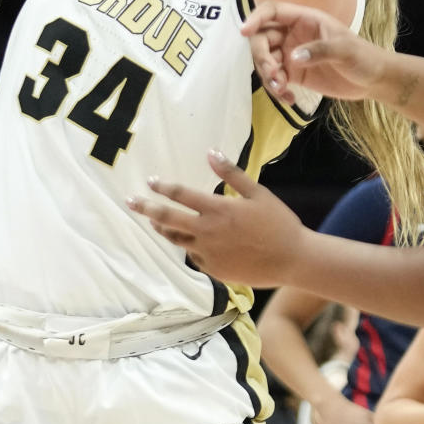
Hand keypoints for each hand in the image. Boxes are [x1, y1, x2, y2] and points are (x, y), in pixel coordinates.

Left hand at [127, 151, 301, 286]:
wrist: (294, 260)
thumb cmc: (279, 222)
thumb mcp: (258, 193)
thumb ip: (232, 173)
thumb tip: (211, 152)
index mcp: (218, 210)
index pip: (181, 195)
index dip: (162, 187)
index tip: (149, 181)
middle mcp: (207, 233)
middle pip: (167, 220)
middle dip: (146, 209)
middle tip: (130, 202)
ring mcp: (208, 254)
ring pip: (177, 240)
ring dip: (164, 230)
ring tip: (156, 223)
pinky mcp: (214, 270)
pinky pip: (195, 257)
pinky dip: (191, 247)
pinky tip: (194, 242)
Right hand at [243, 0, 385, 103]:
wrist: (374, 80)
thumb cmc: (364, 57)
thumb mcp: (346, 51)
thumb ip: (320, 51)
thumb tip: (293, 57)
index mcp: (305, 19)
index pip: (273, 11)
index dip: (256, 18)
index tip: (245, 32)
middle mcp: (294, 34)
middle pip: (262, 38)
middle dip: (261, 56)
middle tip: (272, 73)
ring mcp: (292, 54)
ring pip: (265, 61)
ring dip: (267, 76)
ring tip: (282, 90)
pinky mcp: (294, 74)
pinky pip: (275, 79)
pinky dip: (276, 90)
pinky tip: (289, 99)